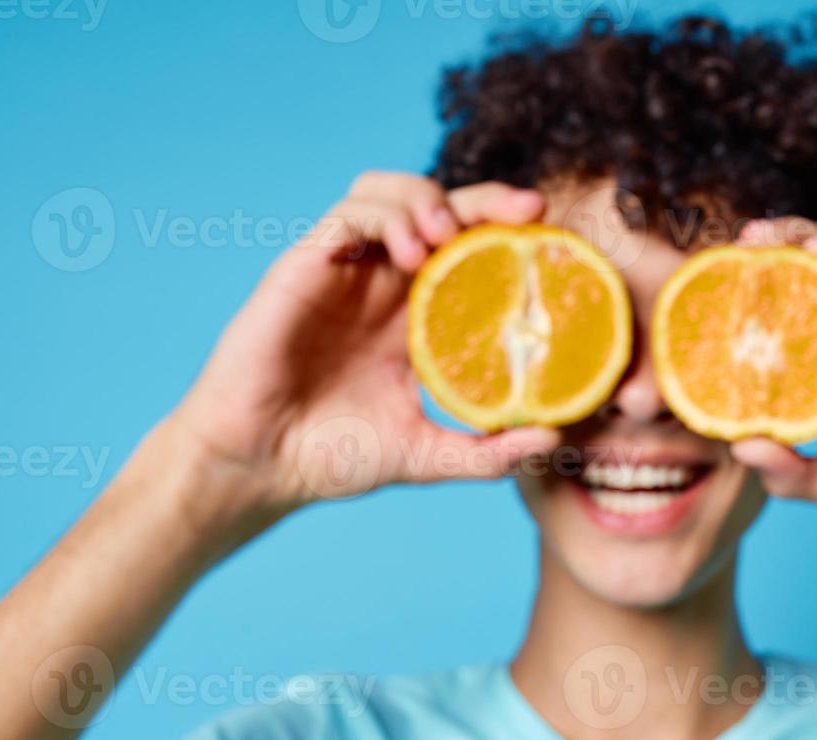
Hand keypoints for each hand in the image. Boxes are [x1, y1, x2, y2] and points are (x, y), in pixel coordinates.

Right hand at [167, 173, 559, 522]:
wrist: (261, 467)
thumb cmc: (334, 457)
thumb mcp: (428, 457)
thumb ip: (488, 453)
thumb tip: (555, 438)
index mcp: (418, 318)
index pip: (470, 254)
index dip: (508, 234)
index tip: (552, 236)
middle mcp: (384, 286)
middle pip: (440, 210)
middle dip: (487, 198)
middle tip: (529, 209)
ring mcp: (344, 272)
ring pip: (390, 193)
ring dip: (430, 198)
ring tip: (453, 234)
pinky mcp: (304, 267)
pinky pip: (348, 216)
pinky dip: (386, 217)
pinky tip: (413, 252)